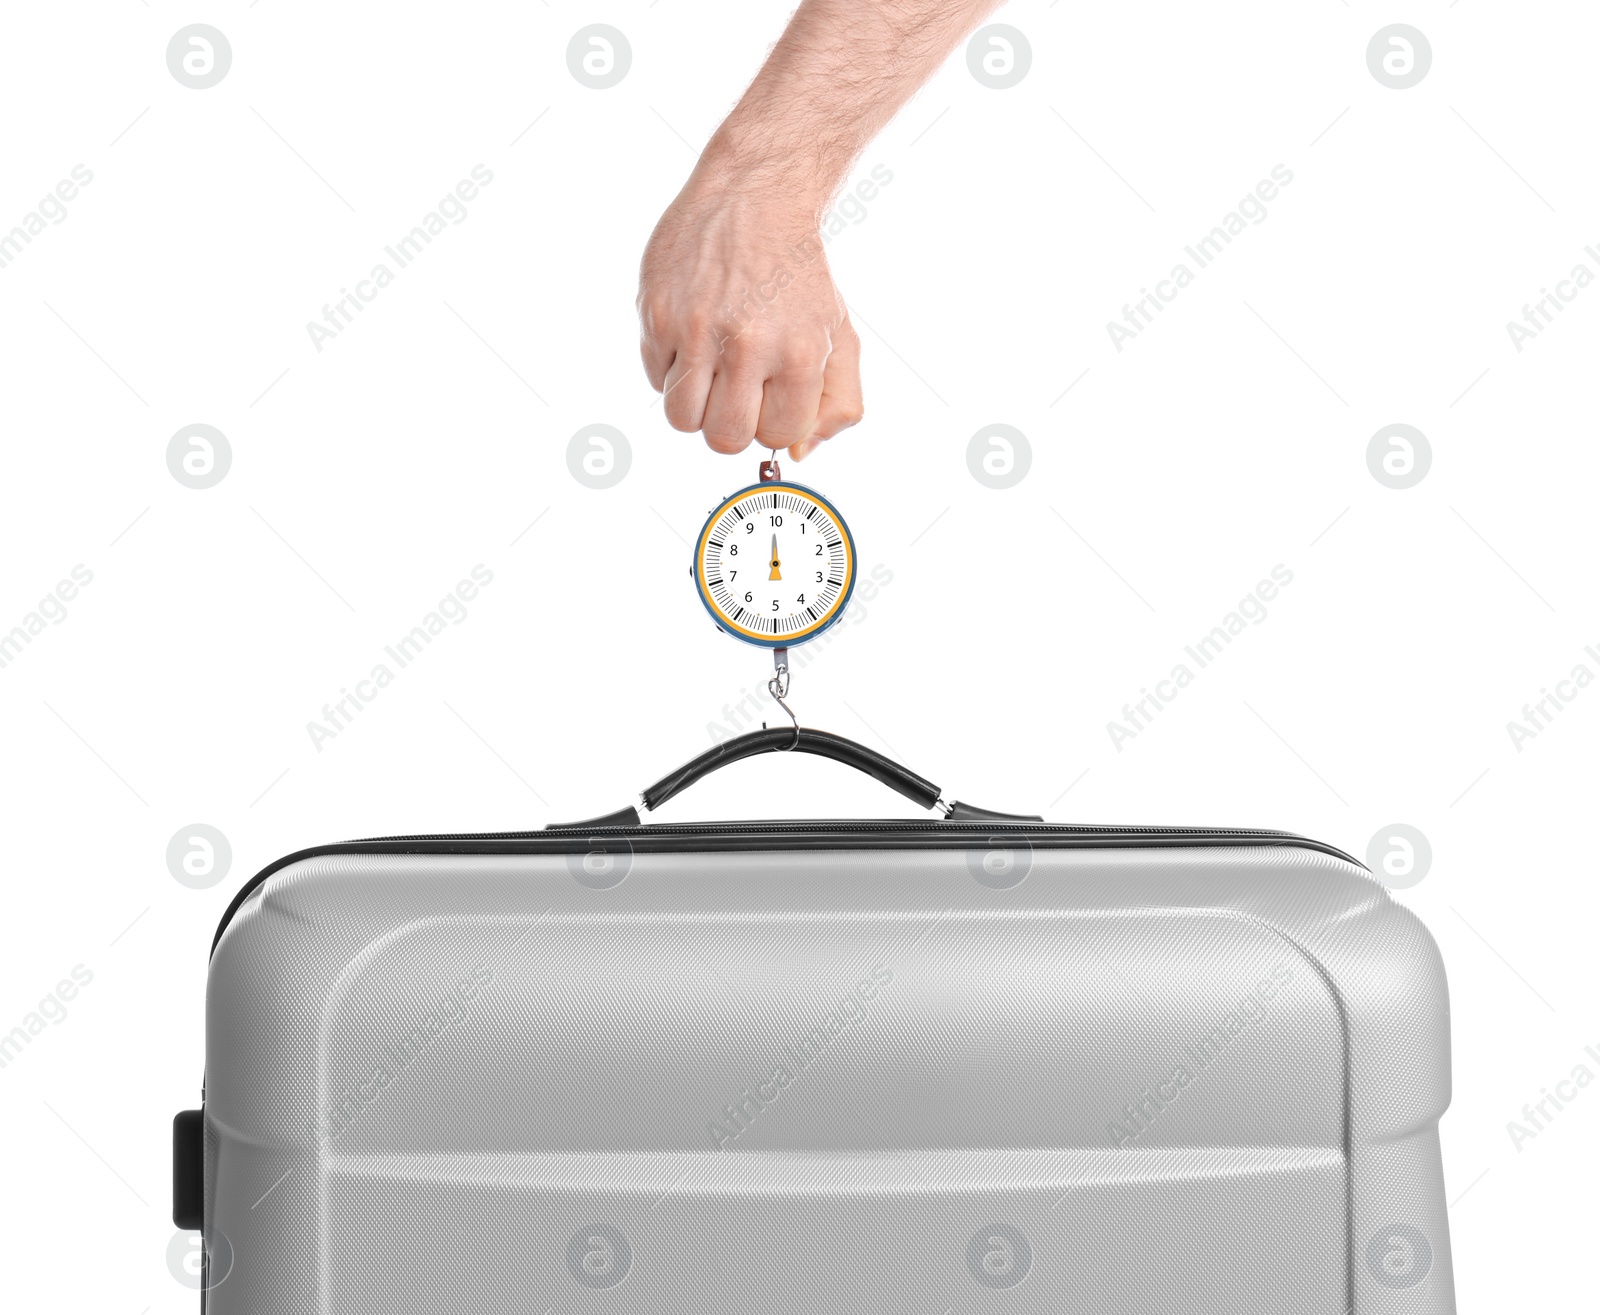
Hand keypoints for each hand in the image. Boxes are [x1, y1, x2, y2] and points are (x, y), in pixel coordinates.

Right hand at [637, 150, 862, 461]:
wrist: (753, 198)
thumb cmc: (798, 277)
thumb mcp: (839, 337)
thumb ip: (837, 405)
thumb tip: (797, 454)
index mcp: (799, 353)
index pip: (778, 437)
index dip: (774, 422)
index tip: (772, 395)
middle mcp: (747, 342)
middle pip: (724, 438)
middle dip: (731, 424)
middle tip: (737, 390)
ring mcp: (695, 328)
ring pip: (681, 419)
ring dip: (696, 406)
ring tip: (711, 370)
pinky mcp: (656, 313)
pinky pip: (656, 378)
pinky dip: (672, 369)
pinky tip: (692, 335)